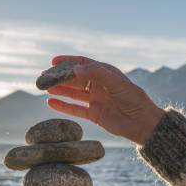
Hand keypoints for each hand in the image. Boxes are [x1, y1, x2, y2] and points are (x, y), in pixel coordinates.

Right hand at [45, 55, 165, 144]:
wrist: (142, 122)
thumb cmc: (133, 98)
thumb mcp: (115, 82)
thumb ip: (95, 73)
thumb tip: (73, 69)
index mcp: (105, 73)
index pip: (82, 64)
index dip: (67, 62)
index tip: (53, 62)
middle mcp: (98, 85)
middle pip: (74, 79)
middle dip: (59, 77)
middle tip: (43, 77)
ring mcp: (95, 99)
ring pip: (72, 93)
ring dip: (59, 90)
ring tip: (44, 88)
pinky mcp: (94, 114)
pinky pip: (75, 109)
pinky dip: (63, 106)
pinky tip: (51, 102)